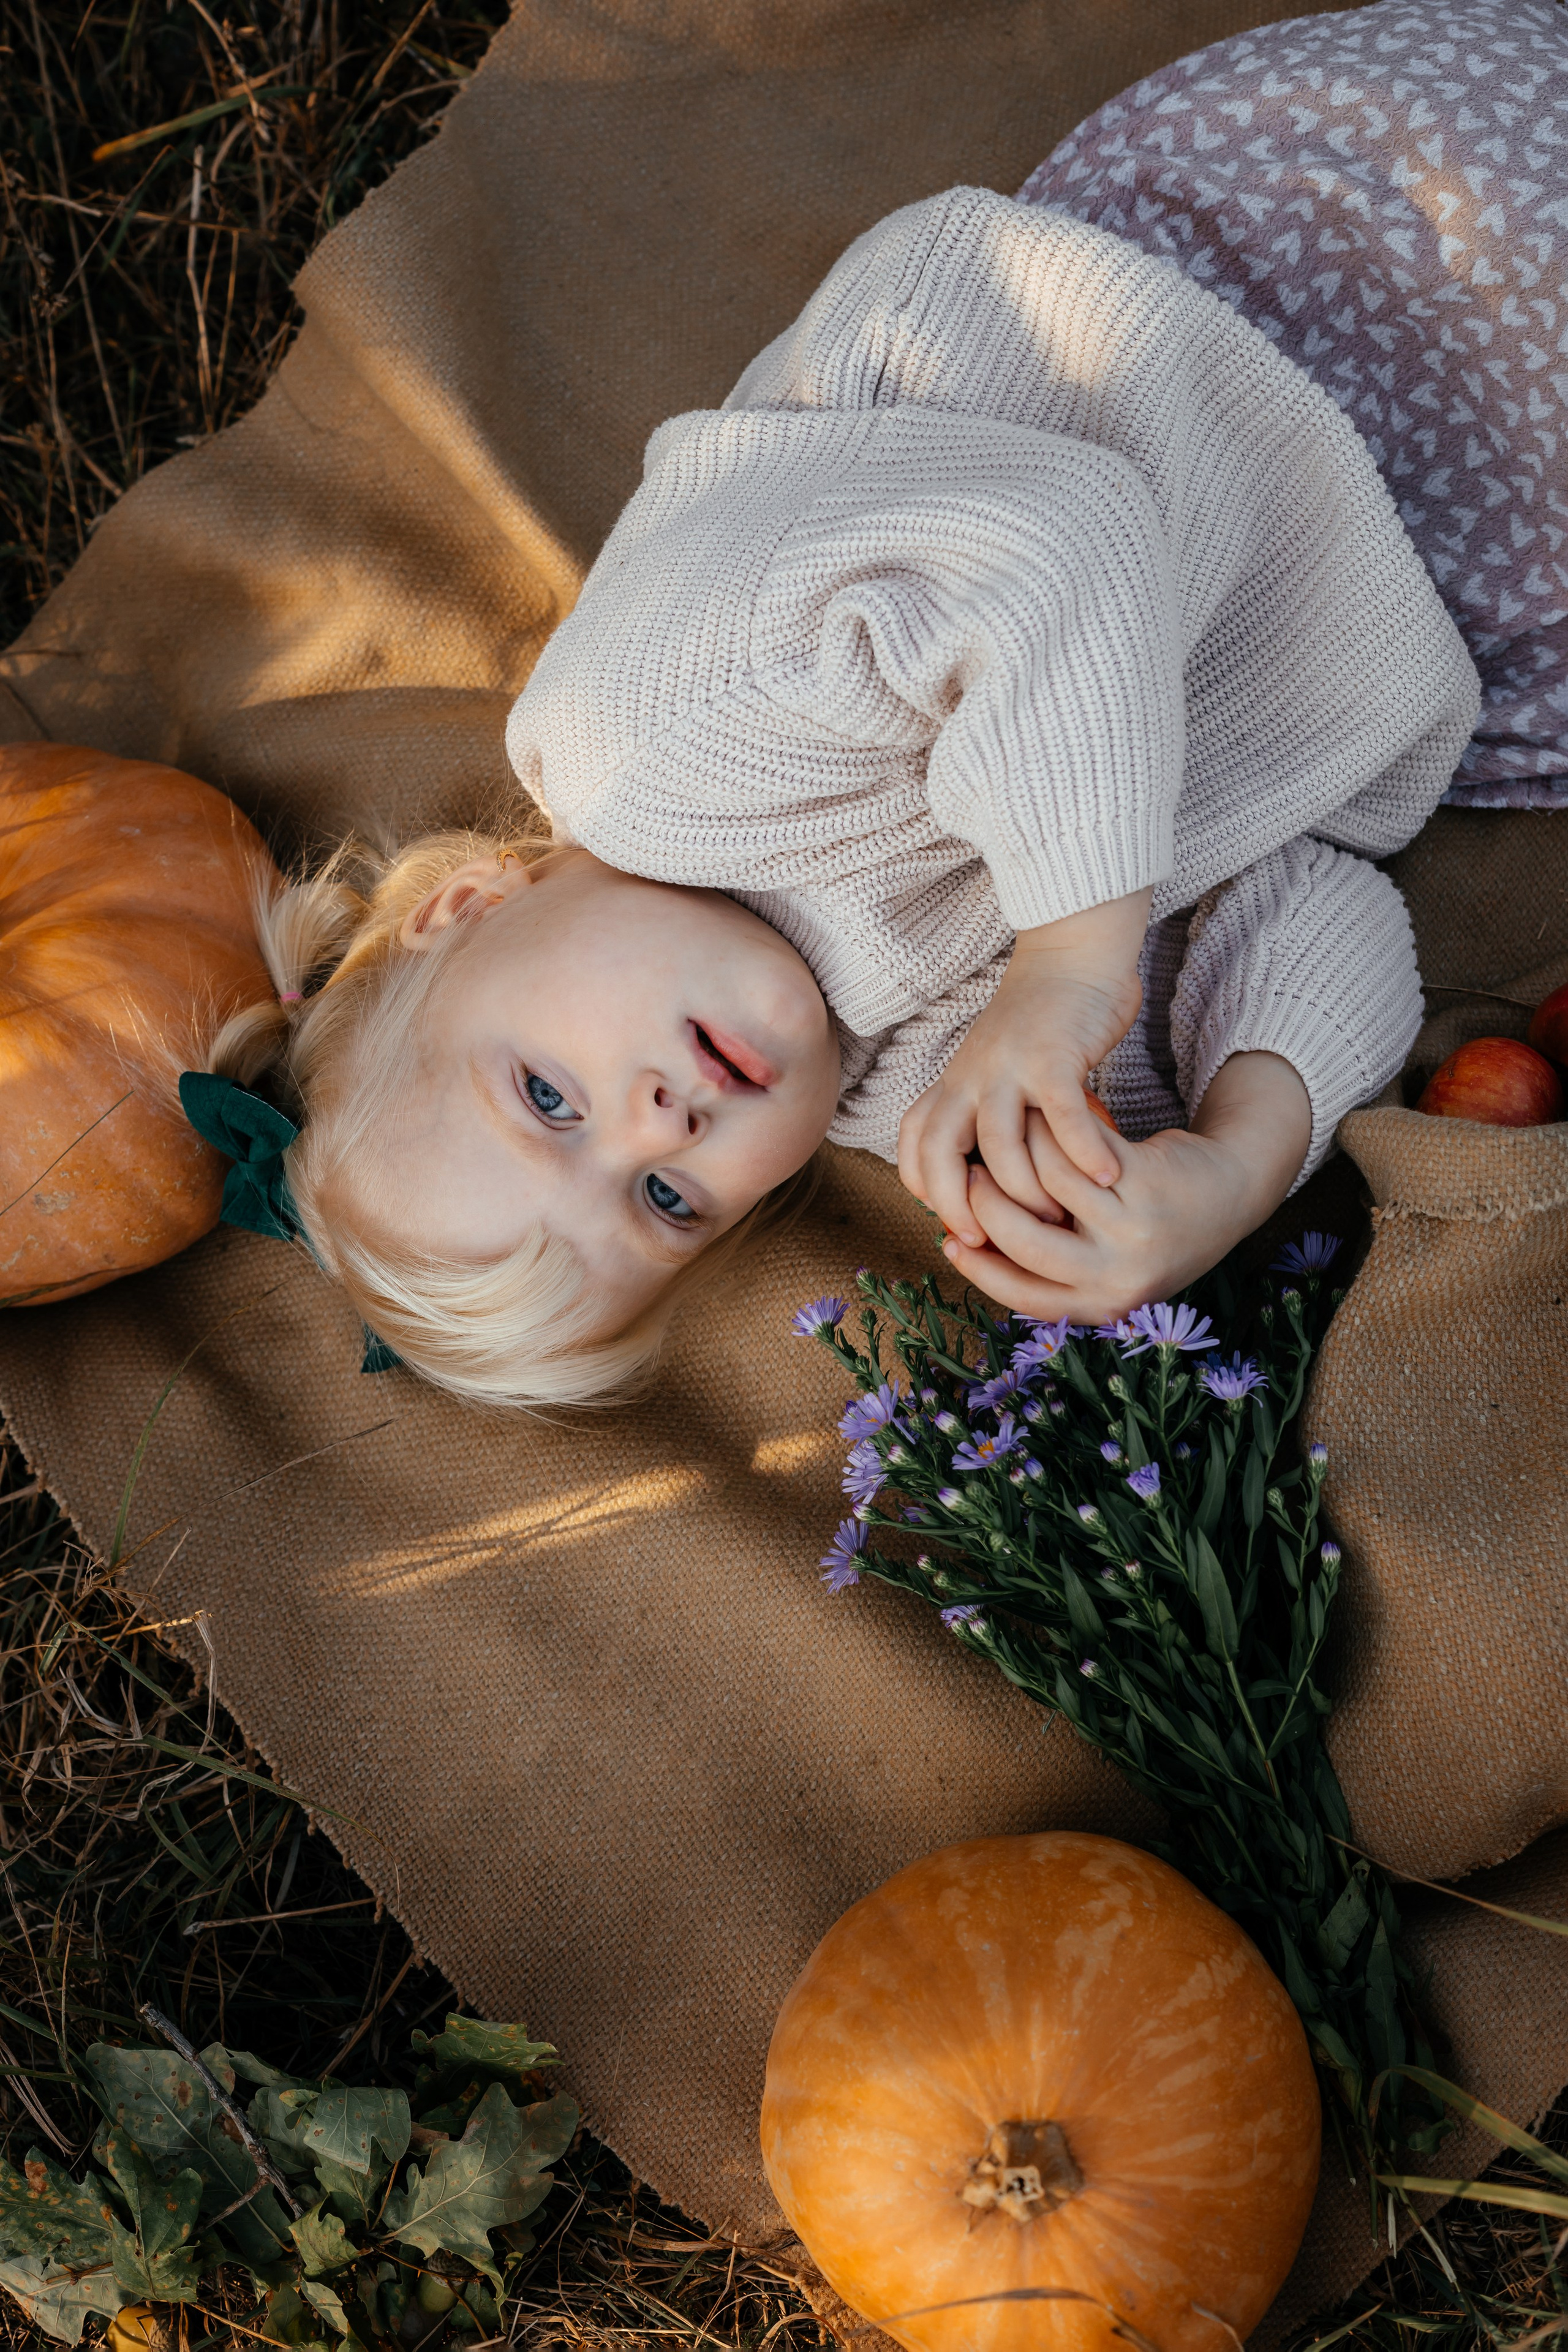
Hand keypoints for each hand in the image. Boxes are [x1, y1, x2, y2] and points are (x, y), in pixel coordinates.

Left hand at [898, 888, 1150, 1245]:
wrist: (1073, 956)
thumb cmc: (1041, 1025)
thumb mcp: (995, 1071)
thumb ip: (986, 1117)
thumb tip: (987, 1181)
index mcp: (952, 1085)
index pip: (915, 1149)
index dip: (928, 1192)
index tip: (962, 1224)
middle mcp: (968, 1078)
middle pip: (939, 1153)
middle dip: (957, 1206)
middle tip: (990, 1243)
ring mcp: (1007, 1068)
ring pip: (999, 1147)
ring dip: (1029, 1193)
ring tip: (1060, 1220)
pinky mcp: (1051, 1056)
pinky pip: (1062, 1117)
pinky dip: (1082, 1153)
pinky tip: (1106, 1179)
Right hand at [938, 1052, 1313, 1322]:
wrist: (1226, 1192)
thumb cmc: (1149, 1229)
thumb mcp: (1107, 1266)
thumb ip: (1052, 1268)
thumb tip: (965, 1250)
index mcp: (1101, 1304)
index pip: (1020, 1294)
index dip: (976, 1266)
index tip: (949, 1237)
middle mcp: (1117, 1276)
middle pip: (1022, 1240)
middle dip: (983, 1205)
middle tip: (968, 1176)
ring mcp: (1133, 1230)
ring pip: (1042, 1186)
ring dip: (1012, 1157)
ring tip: (999, 1141)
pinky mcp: (1142, 1181)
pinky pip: (1072, 1151)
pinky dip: (1046, 1131)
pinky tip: (1034, 1116)